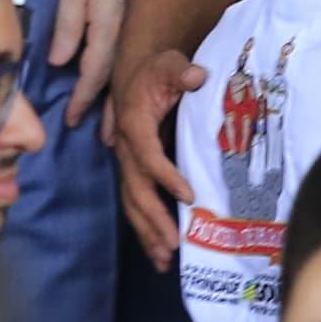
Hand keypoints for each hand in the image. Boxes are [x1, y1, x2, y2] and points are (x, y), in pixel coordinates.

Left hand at [47, 0, 140, 120]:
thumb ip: (68, 26)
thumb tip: (60, 65)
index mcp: (109, 27)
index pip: (94, 74)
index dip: (83, 100)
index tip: (72, 121)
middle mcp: (129, 34)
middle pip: (119, 82)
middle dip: (112, 113)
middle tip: (106, 143)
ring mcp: (141, 27)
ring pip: (131, 73)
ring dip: (125, 102)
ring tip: (120, 127)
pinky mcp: (145, 20)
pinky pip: (138, 58)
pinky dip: (135, 80)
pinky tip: (134, 92)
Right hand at [105, 46, 202, 269]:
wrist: (136, 71)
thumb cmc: (156, 69)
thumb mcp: (169, 62)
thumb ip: (180, 70)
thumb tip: (196, 76)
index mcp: (133, 123)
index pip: (147, 155)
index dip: (166, 176)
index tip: (189, 196)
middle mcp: (125, 147)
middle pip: (135, 188)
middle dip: (153, 218)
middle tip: (173, 244)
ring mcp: (126, 161)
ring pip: (132, 201)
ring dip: (147, 231)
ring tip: (164, 259)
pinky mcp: (132, 170)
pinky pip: (135, 202)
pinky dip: (145, 228)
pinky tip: (159, 251)